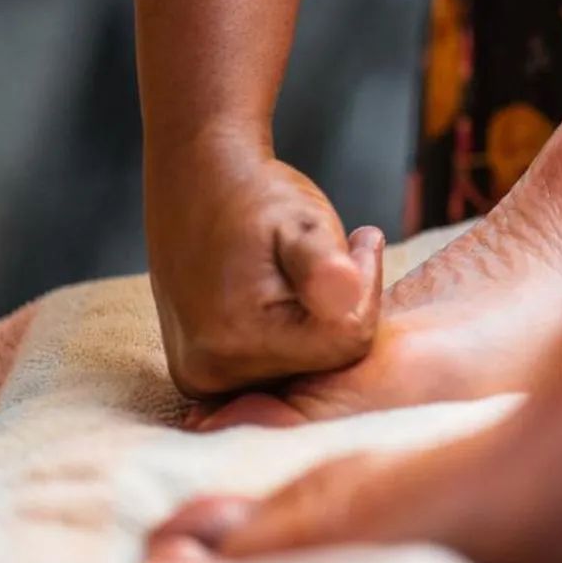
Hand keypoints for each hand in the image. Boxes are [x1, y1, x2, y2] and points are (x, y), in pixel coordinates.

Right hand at [146, 135, 384, 398]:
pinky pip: (272, 366)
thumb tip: (345, 291)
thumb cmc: (257, 198)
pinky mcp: (200, 375)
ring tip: (302, 268)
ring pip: (300, 367)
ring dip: (312, 323)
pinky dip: (287, 333)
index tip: (359, 242)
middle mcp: (211, 373)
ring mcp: (201, 380)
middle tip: (332, 252)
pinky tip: (278, 293)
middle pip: (321, 364)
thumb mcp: (301, 220)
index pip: (347, 342)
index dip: (365, 290)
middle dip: (338, 310)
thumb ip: (322, 261)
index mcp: (238, 340)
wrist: (197, 182)